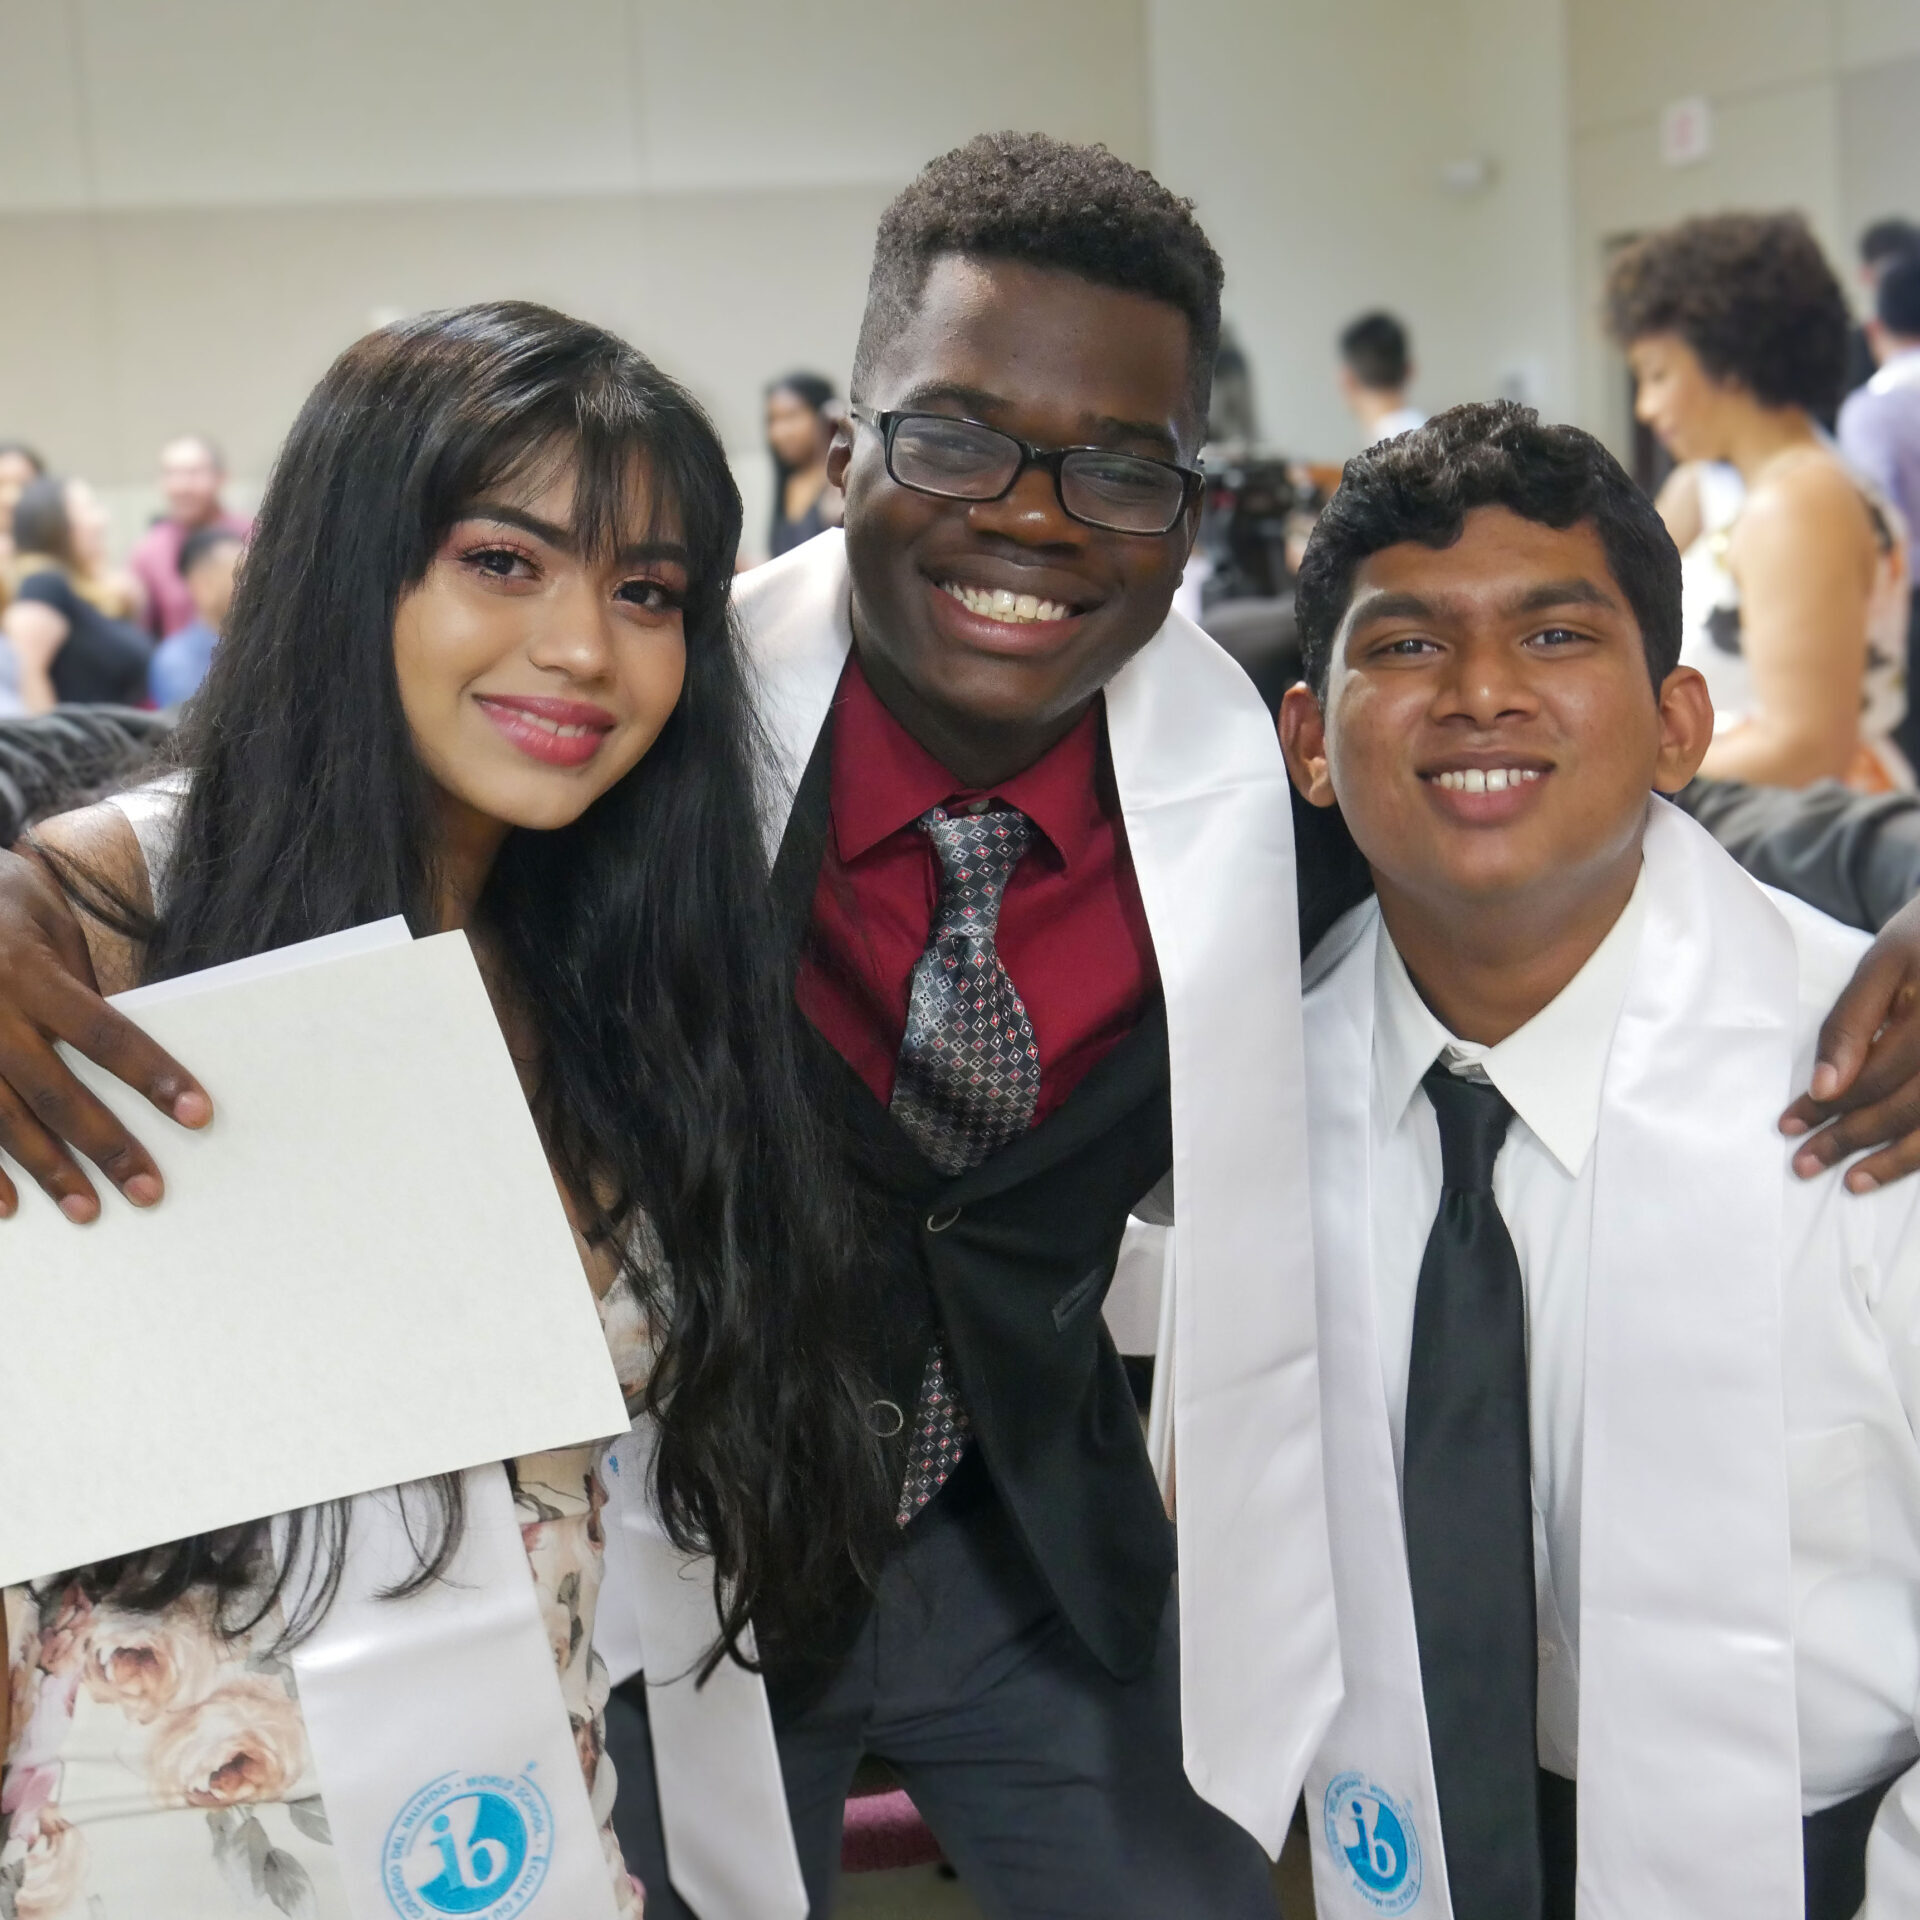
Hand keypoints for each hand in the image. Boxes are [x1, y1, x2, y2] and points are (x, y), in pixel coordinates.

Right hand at [0, 846, 210, 1220]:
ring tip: (87, 1211)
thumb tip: (116, 1046)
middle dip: (104, 1145)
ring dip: (46, 1170)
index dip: (152, 1076)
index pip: (104, 1033)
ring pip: (1, 1118)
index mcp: (29, 971)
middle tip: (148, 1190)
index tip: (197, 1114)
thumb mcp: (48, 917)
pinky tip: (7, 1205)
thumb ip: (78, 980)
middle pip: (54, 1090)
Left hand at [1781, 891, 1919, 1191]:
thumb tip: (1825, 1087)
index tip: (1788, 1125)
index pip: (1876, 1074)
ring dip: (1896, 1160)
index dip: (1829, 1104)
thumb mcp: (1885, 962)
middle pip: (1907, 1105)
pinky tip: (1900, 1166)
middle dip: (1852, 1137)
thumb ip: (1852, 1021)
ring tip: (1853, 1182)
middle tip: (1805, 1163)